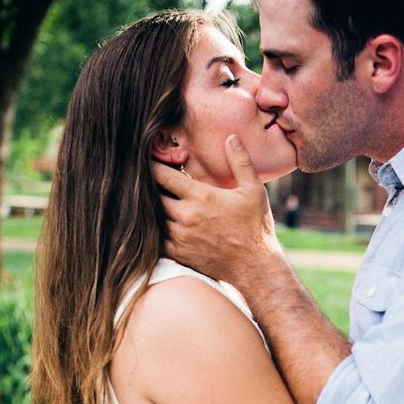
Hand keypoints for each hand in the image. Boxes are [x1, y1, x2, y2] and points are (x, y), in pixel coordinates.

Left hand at [152, 134, 282, 284]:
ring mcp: (180, 236)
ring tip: (151, 201)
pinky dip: (156, 230)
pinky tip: (161, 223)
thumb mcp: (254, 190)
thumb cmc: (256, 227)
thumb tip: (231, 137)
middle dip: (150, 187)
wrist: (255, 266)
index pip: (162, 174)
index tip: (149, 160)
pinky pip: (157, 239)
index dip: (153, 165)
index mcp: (200, 196)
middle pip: (153, 195)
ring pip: (154, 217)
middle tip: (147, 180)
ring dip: (153, 209)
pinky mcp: (179, 253)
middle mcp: (185, 215)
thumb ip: (240, 162)